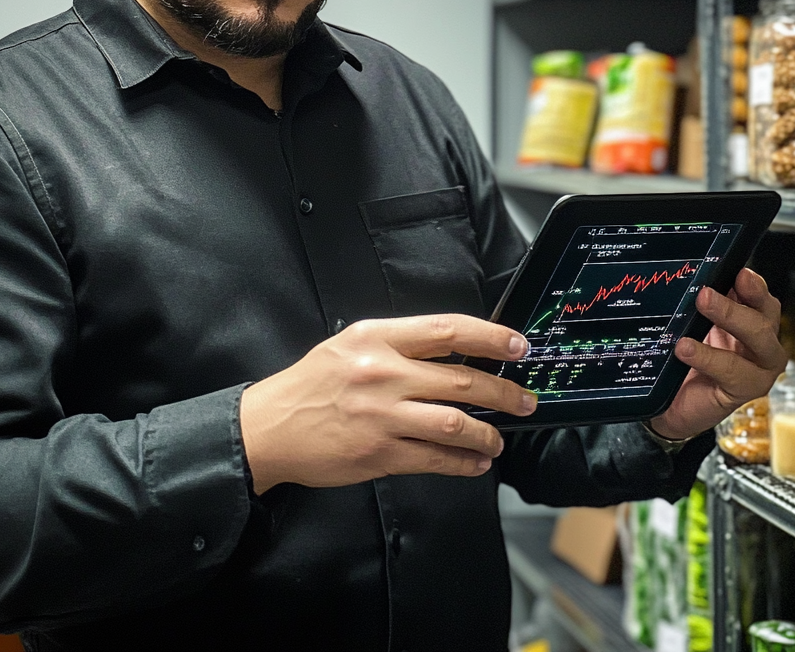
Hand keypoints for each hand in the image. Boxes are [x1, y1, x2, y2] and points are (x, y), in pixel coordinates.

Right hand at [239, 314, 536, 493]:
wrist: (270, 427)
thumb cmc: (311, 385)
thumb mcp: (349, 344)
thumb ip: (397, 343)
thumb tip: (453, 349)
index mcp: (376, 338)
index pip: (447, 331)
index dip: (490, 337)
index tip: (517, 345)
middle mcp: (382, 373)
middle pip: (461, 379)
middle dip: (503, 392)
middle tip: (524, 399)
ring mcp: (382, 415)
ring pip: (456, 423)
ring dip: (487, 433)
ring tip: (498, 438)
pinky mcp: (379, 454)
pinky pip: (435, 459)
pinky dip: (464, 464)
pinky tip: (475, 463)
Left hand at [649, 268, 785, 440]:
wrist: (669, 405)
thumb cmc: (681, 360)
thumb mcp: (688, 326)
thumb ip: (695, 306)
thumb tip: (687, 277)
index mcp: (748, 318)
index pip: (758, 294)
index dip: (752, 283)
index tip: (738, 271)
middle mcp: (760, 341)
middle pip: (766, 313)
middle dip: (743, 296)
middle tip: (708, 291)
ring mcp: (758, 367)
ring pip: (760, 337)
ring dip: (731, 318)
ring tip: (701, 305)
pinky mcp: (746, 390)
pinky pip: (732, 370)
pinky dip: (708, 357)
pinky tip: (686, 349)